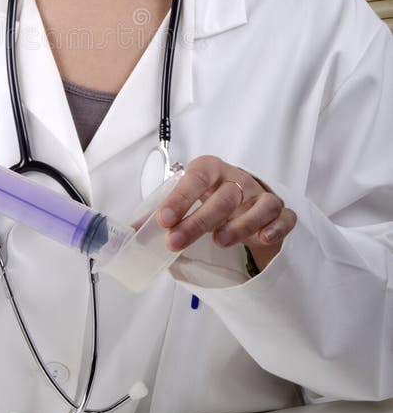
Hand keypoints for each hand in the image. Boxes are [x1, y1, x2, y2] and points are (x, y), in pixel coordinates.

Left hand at [157, 155, 296, 271]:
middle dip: (199, 220)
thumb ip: (158, 216)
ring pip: (258, 204)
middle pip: (224, 195)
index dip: (180, 197)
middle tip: (176, 242)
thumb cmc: (209, 199)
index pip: (196, 177)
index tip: (164, 219)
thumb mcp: (183, 203)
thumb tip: (128, 234)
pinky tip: (263, 239)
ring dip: (239, 224)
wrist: (244, 200)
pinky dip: (276, 227)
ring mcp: (261, 195)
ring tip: (219, 242)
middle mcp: (237, 180)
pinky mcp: (280, 213)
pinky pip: (284, 217)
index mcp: (210, 170)